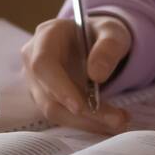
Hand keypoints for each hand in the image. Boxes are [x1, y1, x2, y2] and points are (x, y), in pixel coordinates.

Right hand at [20, 15, 132, 134]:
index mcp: (46, 36)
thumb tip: (97, 75)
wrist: (96, 41)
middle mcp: (34, 61)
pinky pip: (63, 115)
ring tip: (120, 121)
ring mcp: (37, 82)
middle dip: (82, 113)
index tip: (80, 107)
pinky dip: (86, 122)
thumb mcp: (113, 32)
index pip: (43, 65)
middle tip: (117, 120)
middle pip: (49, 95)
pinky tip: (109, 121)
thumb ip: (108, 47)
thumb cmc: (101, 33)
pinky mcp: (47, 98)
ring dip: (87, 121)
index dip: (58, 87)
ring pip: (55, 110)